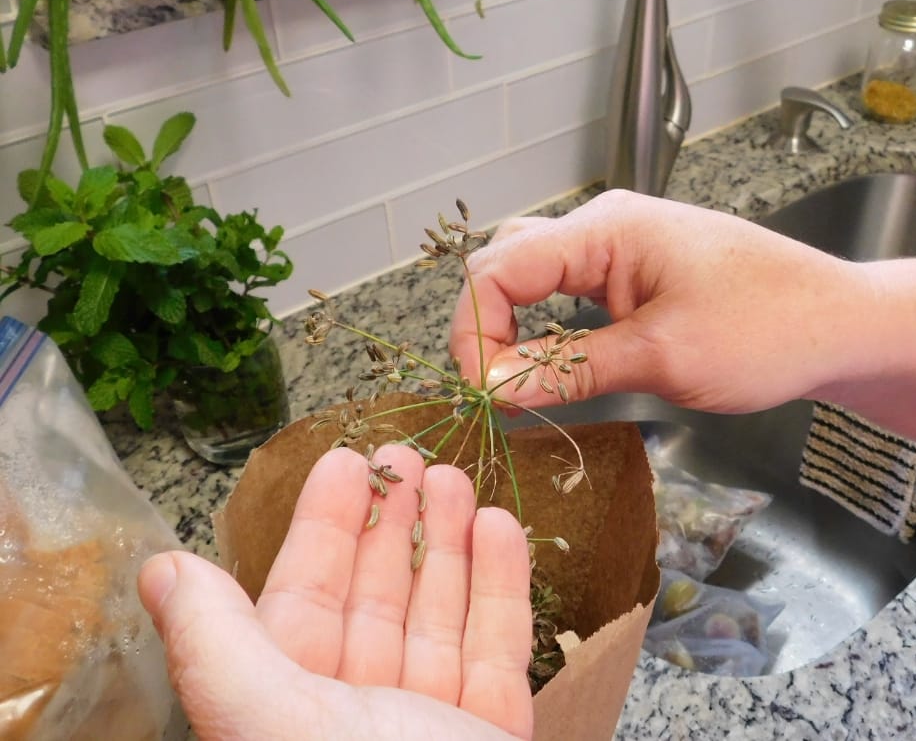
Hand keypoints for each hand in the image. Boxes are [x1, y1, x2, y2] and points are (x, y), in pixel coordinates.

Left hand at [138, 446, 533, 740]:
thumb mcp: (273, 724)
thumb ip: (216, 646)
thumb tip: (160, 568)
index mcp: (291, 706)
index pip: (305, 595)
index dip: (325, 525)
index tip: (348, 462)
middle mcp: (356, 714)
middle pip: (376, 595)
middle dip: (392, 522)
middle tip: (408, 456)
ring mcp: (430, 725)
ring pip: (439, 612)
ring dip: (449, 542)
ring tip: (455, 480)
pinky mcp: (492, 736)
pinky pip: (498, 648)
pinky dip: (501, 586)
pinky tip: (500, 529)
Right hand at [450, 188, 870, 414]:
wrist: (840, 325)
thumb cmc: (769, 331)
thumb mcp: (662, 359)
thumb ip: (568, 370)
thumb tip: (494, 388)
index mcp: (607, 229)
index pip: (501, 267)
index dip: (475, 328)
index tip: (484, 390)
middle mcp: (605, 225)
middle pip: (507, 260)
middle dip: (485, 323)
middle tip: (493, 384)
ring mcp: (619, 245)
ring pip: (532, 272)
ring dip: (511, 322)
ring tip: (511, 375)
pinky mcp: (633, 270)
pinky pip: (565, 288)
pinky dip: (544, 324)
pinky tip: (546, 358)